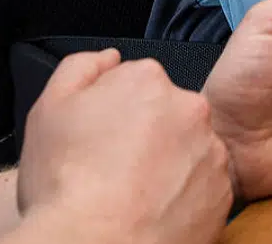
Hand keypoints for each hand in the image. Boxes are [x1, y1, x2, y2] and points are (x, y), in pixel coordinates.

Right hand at [18, 50, 231, 243]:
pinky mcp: (222, 194)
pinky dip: (184, 196)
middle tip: (115, 166)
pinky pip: (203, 186)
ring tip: (133, 193)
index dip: (114, 110)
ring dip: (168, 163)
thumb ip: (80, 68)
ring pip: (188, 148)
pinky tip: (153, 211)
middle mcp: (188, 109)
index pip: (136, 82)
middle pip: (167, 112)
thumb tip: (107, 59)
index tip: (103, 135)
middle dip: (147, 133)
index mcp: (147, 81)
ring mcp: (210, 152)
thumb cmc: (67, 185)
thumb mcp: (48, 107)